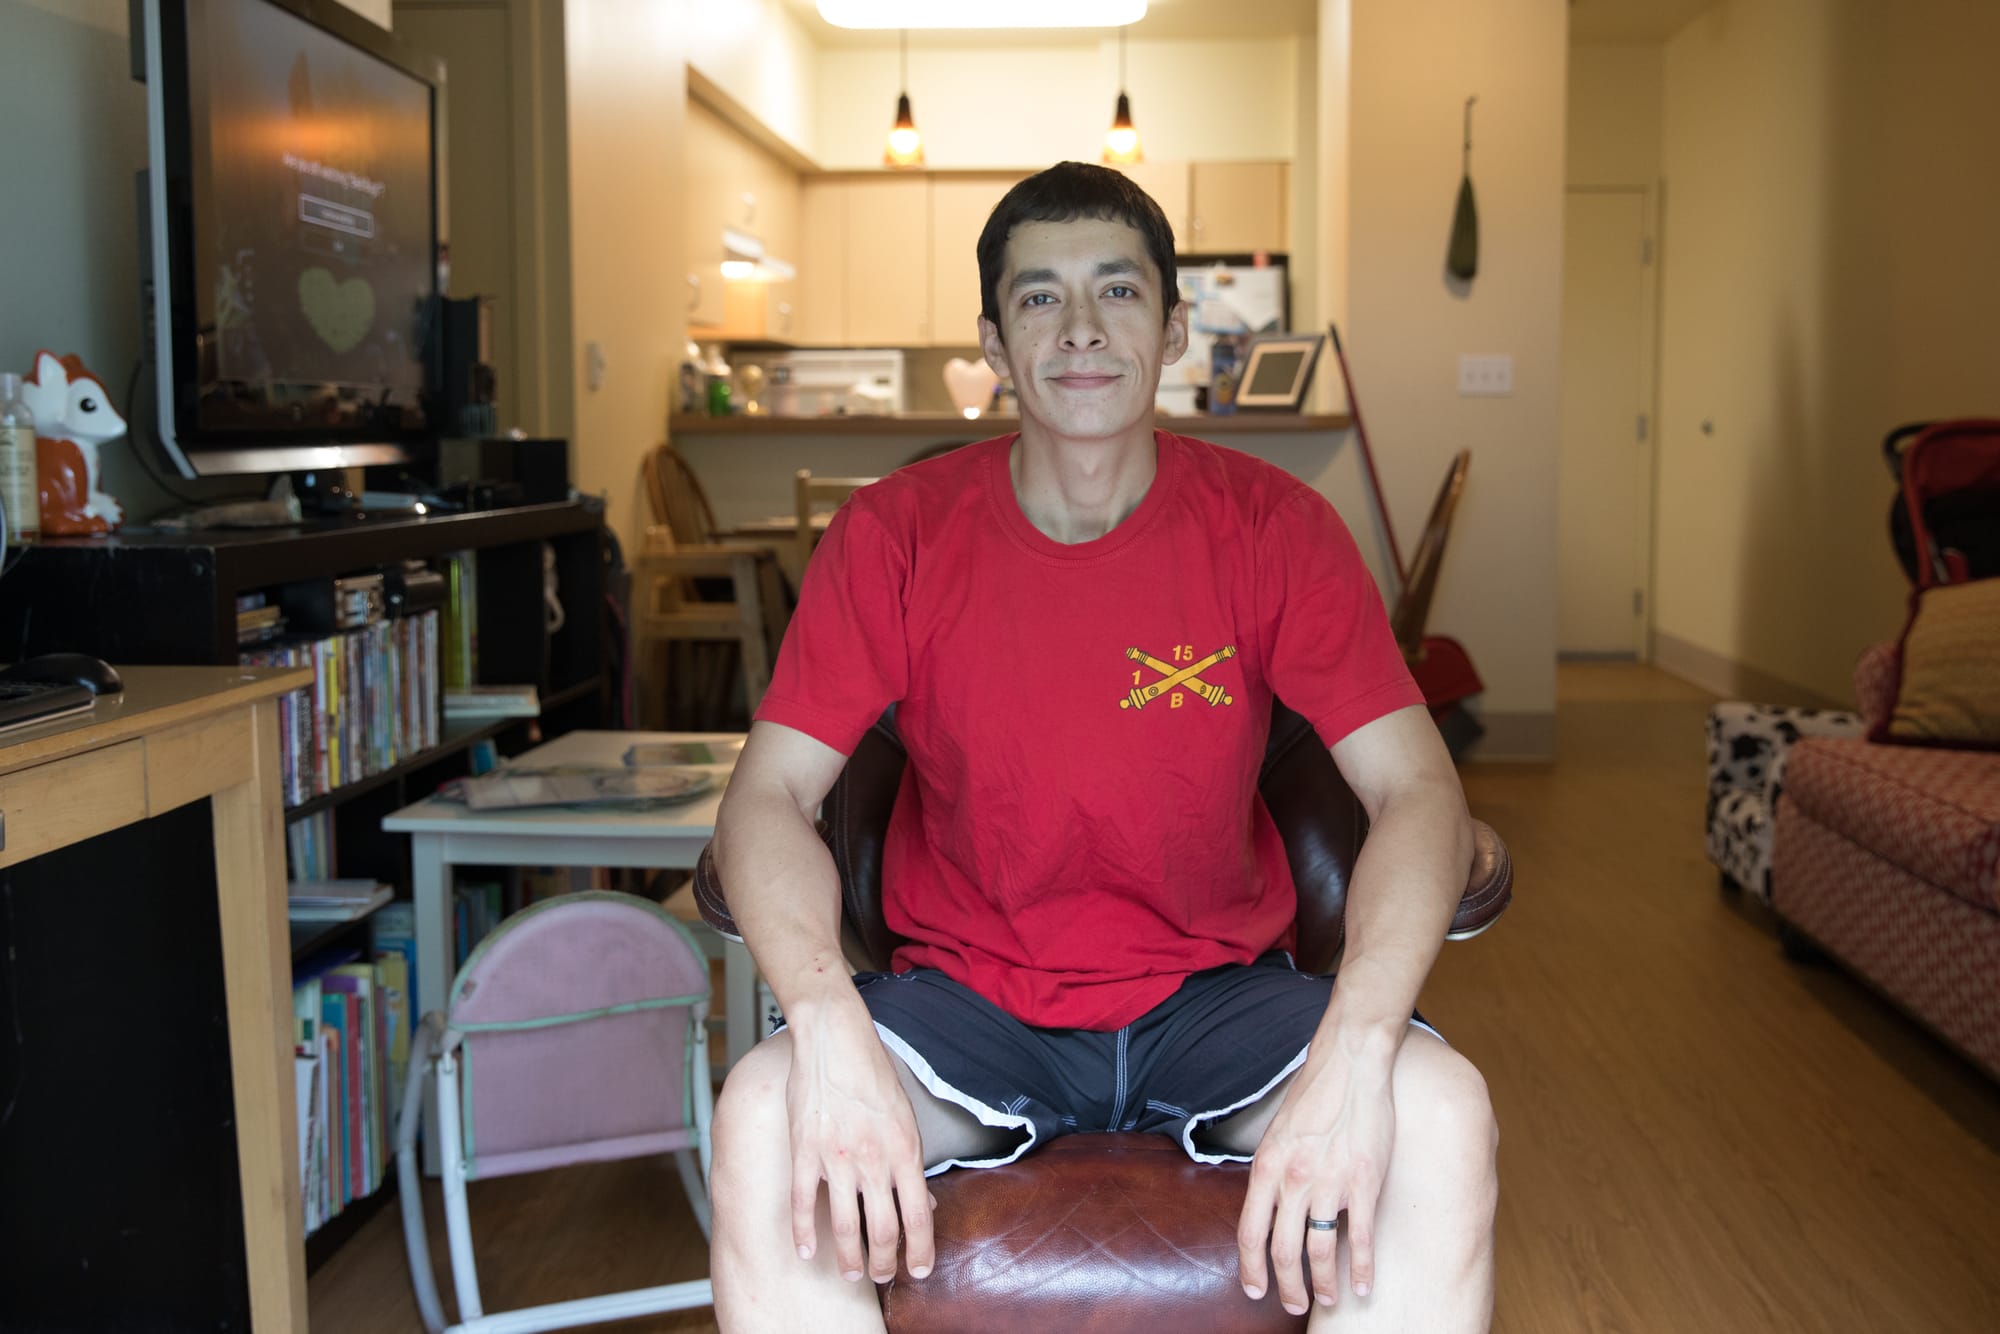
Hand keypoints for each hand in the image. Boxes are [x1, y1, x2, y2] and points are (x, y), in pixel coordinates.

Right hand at [785, 1003, 934, 1283]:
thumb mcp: (906, 1116)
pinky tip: (808, 1252)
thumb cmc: (872, 1072)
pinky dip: (804, 1234)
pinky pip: (802, 1204)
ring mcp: (837, 1157)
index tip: (918, 1271)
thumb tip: (926, 1202)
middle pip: (883, 1230)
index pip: (920, 1215)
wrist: (835, 1037)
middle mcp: (874, 1159)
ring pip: (845, 1226)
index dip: (921, 1251)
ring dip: (849, 1258)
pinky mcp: (804, 1151)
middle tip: (881, 1275)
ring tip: (850, 1272)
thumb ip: (911, 1161)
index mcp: (905, 1149)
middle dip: (884, 1263)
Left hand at [1237, 1034, 1398, 1313]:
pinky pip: (1360, 1238)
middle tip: (1294, 1305)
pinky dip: (1362, 1269)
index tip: (1256, 1290)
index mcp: (1266, 1168)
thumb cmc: (1313, 1096)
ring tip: (1330, 1299)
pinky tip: (1364, 1285)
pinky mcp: (1364, 1183)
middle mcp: (1292, 1180)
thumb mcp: (1276, 1134)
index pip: (1249, 1232)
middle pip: (1282, 1250)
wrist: (1348, 1064)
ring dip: (1323, 1284)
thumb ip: (1271, 1172)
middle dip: (1287, 1286)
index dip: (1251, 1268)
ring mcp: (1329, 1183)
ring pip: (1320, 1252)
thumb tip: (1267, 1206)